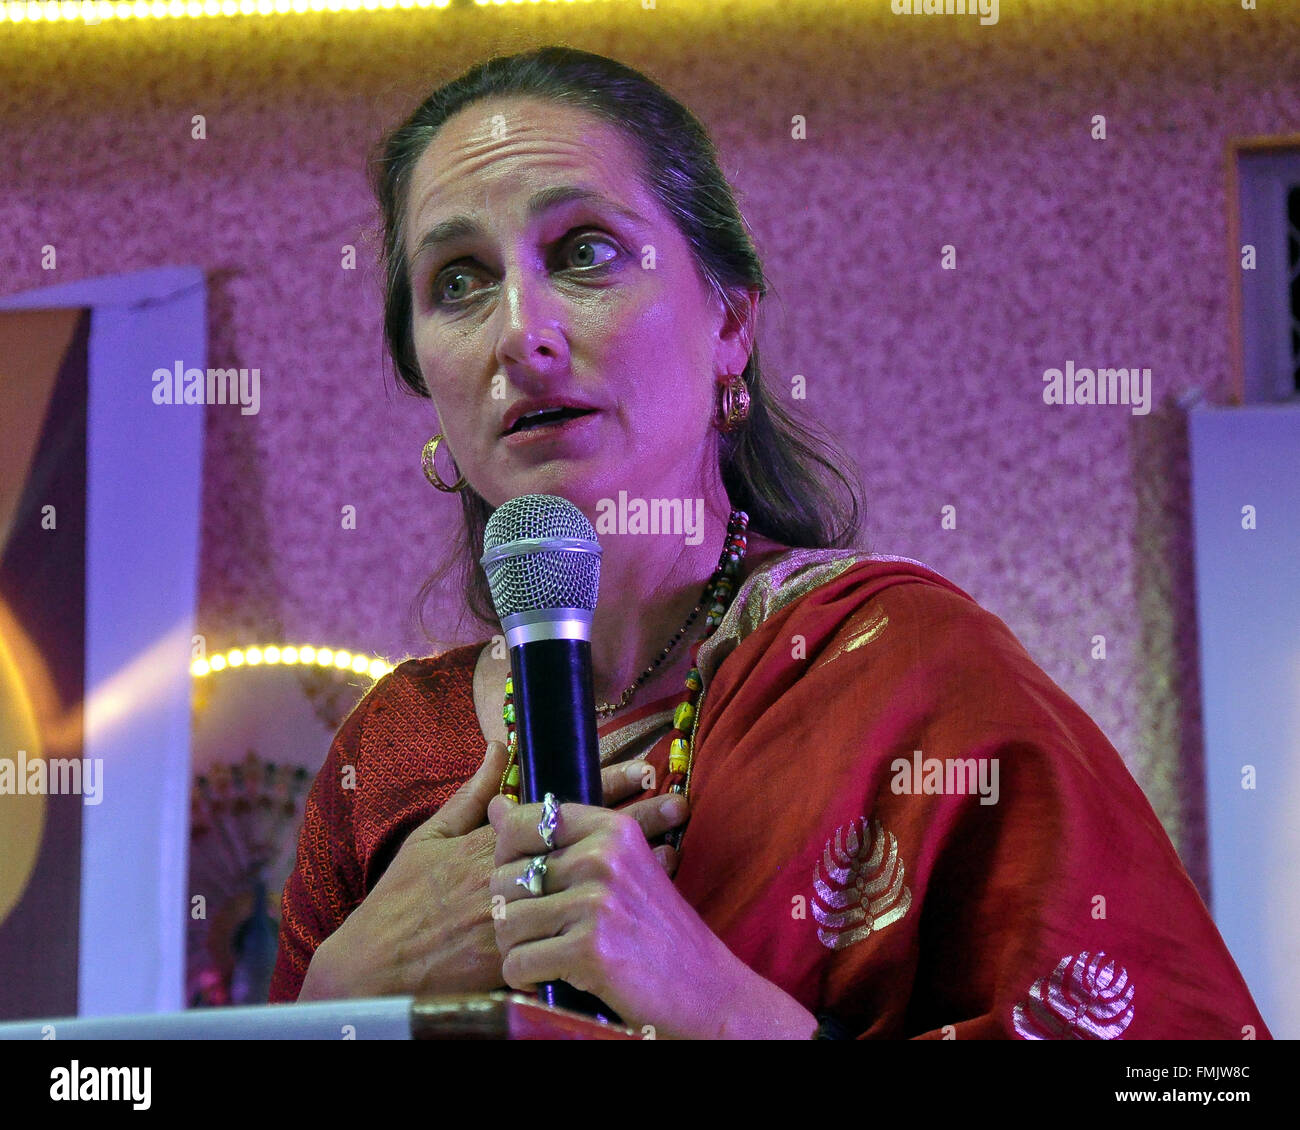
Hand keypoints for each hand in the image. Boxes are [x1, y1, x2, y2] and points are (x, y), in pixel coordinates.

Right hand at [298, 743, 672, 1000]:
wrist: (375, 971)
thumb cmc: (401, 901)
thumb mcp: (430, 837)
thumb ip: (474, 792)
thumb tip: (503, 743)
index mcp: (492, 840)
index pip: (562, 802)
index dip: (604, 784)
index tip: (645, 767)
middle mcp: (511, 873)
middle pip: (586, 839)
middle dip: (635, 820)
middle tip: (680, 803)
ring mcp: (519, 915)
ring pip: (589, 883)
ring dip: (633, 868)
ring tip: (676, 849)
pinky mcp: (520, 956)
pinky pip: (576, 933)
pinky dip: (612, 916)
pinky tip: (643, 910)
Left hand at [488, 791, 809, 1037]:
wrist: (707, 991)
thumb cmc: (656, 931)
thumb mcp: (621, 867)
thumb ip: (560, 837)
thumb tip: (496, 807)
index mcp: (611, 829)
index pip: (523, 824)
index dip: (510, 857)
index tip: (531, 883)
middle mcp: (603, 857)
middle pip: (505, 878)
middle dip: (513, 912)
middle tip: (545, 933)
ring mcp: (597, 902)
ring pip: (506, 922)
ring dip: (518, 949)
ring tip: (550, 956)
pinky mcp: (590, 949)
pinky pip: (517, 963)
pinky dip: (525, 978)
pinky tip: (552, 979)